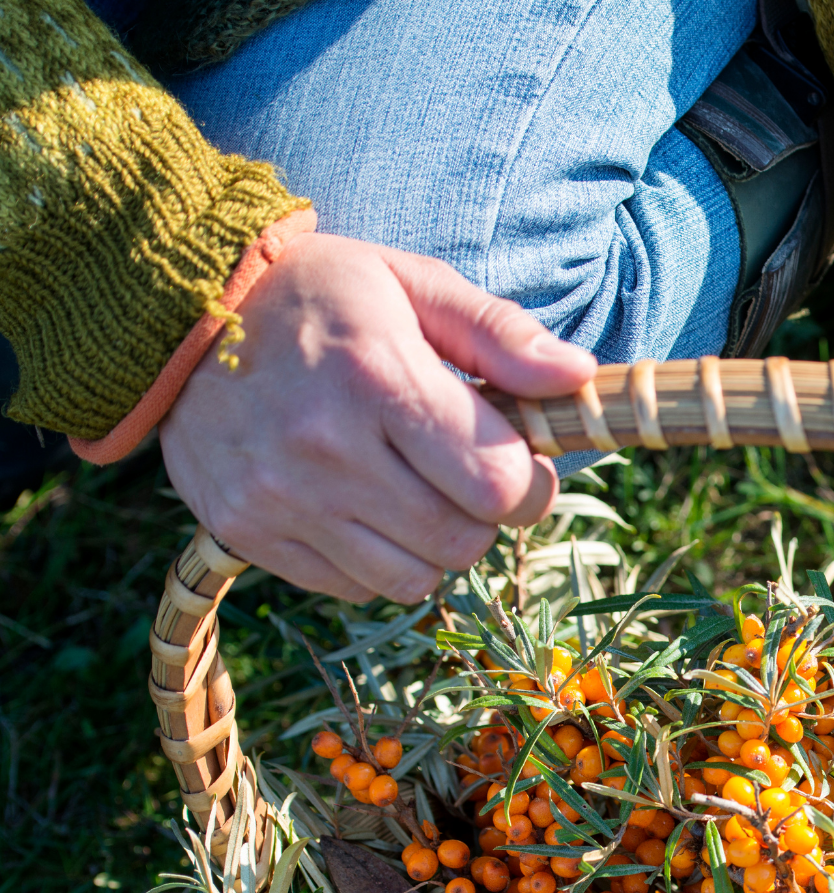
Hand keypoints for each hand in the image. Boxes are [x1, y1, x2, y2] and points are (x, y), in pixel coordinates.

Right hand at [160, 232, 596, 603]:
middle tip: (461, 474)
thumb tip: (579, 376)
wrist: (175, 312)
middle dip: (482, 516)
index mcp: (377, 378)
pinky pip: (354, 589)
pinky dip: (373, 561)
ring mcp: (280, 498)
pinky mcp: (246, 532)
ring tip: (409, 489)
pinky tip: (357, 504)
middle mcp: (325, 448)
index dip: (528, 484)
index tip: (517, 461)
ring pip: (413, 580)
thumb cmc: (317, 295)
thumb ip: (500, 334)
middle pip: (463, 541)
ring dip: (430, 546)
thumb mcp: (410, 284)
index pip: (499, 484)